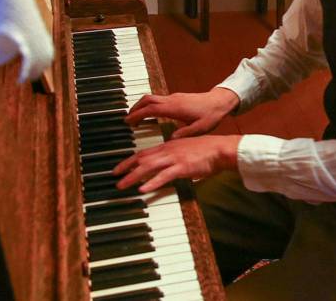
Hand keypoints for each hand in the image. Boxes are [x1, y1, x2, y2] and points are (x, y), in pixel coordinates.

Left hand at [113, 135, 240, 192]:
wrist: (220, 149)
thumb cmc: (206, 150)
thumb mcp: (186, 149)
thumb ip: (174, 155)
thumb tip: (165, 165)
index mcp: (169, 145)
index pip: (144, 152)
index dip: (129, 160)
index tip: (119, 168)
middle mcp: (168, 151)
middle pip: (142, 159)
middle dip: (126, 168)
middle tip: (114, 177)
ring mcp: (174, 158)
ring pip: (149, 167)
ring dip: (133, 176)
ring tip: (122, 185)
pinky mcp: (182, 167)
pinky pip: (164, 176)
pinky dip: (152, 182)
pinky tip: (143, 189)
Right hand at [125, 88, 239, 138]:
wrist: (221, 101)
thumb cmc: (212, 114)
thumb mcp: (200, 128)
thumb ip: (185, 134)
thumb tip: (170, 140)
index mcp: (175, 108)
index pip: (150, 109)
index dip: (137, 114)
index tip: (128, 121)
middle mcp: (172, 100)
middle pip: (147, 99)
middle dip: (135, 108)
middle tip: (128, 119)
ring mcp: (175, 97)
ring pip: (153, 98)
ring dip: (142, 106)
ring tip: (136, 118)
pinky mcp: (178, 97)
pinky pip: (159, 99)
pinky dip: (151, 106)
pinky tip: (152, 115)